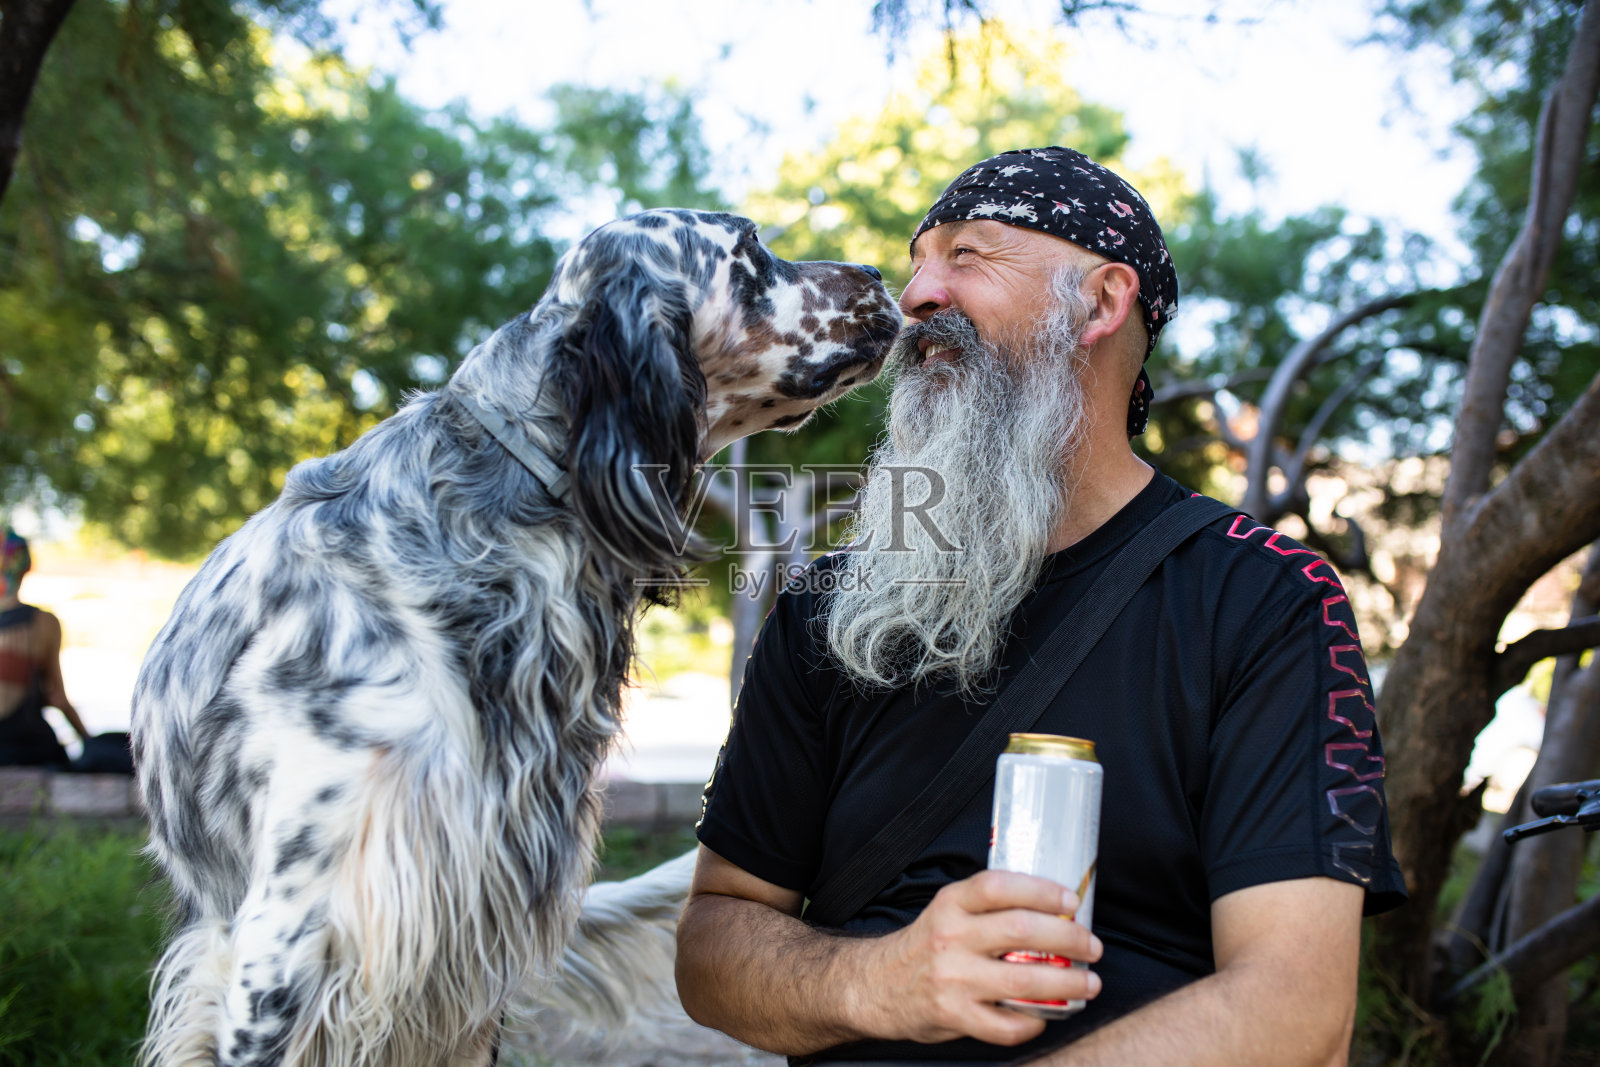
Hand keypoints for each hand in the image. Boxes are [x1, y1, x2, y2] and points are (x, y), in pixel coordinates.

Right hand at [857, 869, 1102, 1046]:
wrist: (876, 986)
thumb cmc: (925, 947)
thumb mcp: (948, 912)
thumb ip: (988, 908)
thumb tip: (1053, 908)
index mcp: (951, 904)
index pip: (999, 887)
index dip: (1041, 891)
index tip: (1071, 901)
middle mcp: (950, 937)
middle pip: (1021, 931)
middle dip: (1068, 938)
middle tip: (1091, 946)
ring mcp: (952, 979)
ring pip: (1023, 981)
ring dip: (1067, 983)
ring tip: (1088, 983)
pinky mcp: (954, 1015)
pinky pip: (1007, 1026)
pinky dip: (1035, 1023)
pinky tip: (1047, 1015)